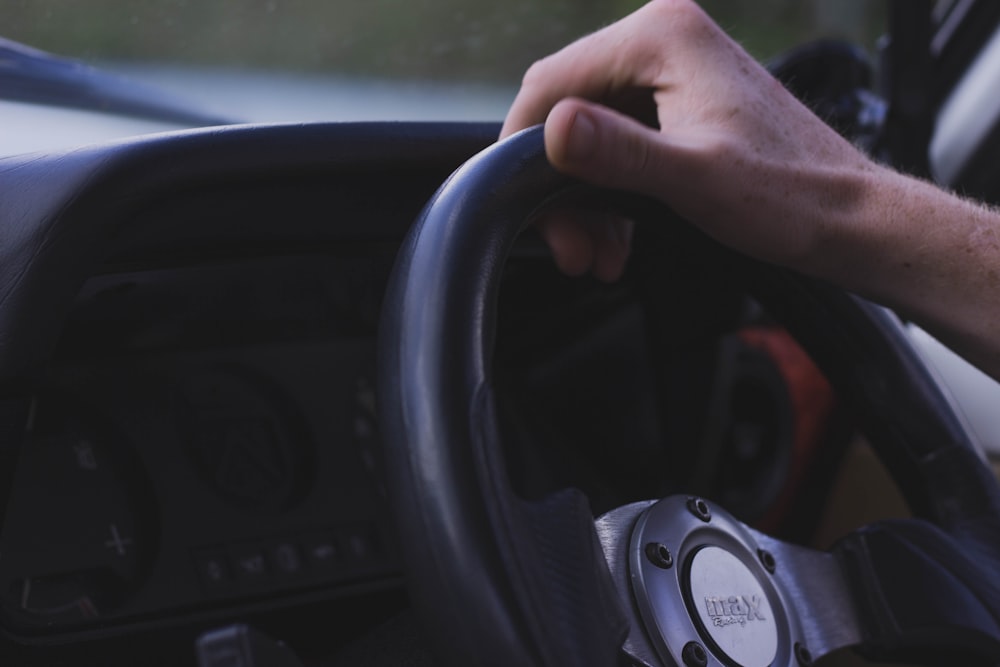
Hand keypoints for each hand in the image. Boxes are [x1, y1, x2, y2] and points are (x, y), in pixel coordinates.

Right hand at [501, 0, 873, 279]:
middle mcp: (665, 39)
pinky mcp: (682, 101)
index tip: (520, 205)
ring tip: (597, 255)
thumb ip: (620, 153)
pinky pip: (620, 143)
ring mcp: (674, 69)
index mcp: (663, 36)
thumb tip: (554, 128)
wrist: (847, 217)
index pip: (551, 81)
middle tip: (571, 249)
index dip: (522, 147)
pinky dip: (611, 193)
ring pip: (591, 134)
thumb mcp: (693, 180)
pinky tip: (618, 239)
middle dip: (560, 187)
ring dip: (585, 199)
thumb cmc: (787, 196)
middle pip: (569, 110)